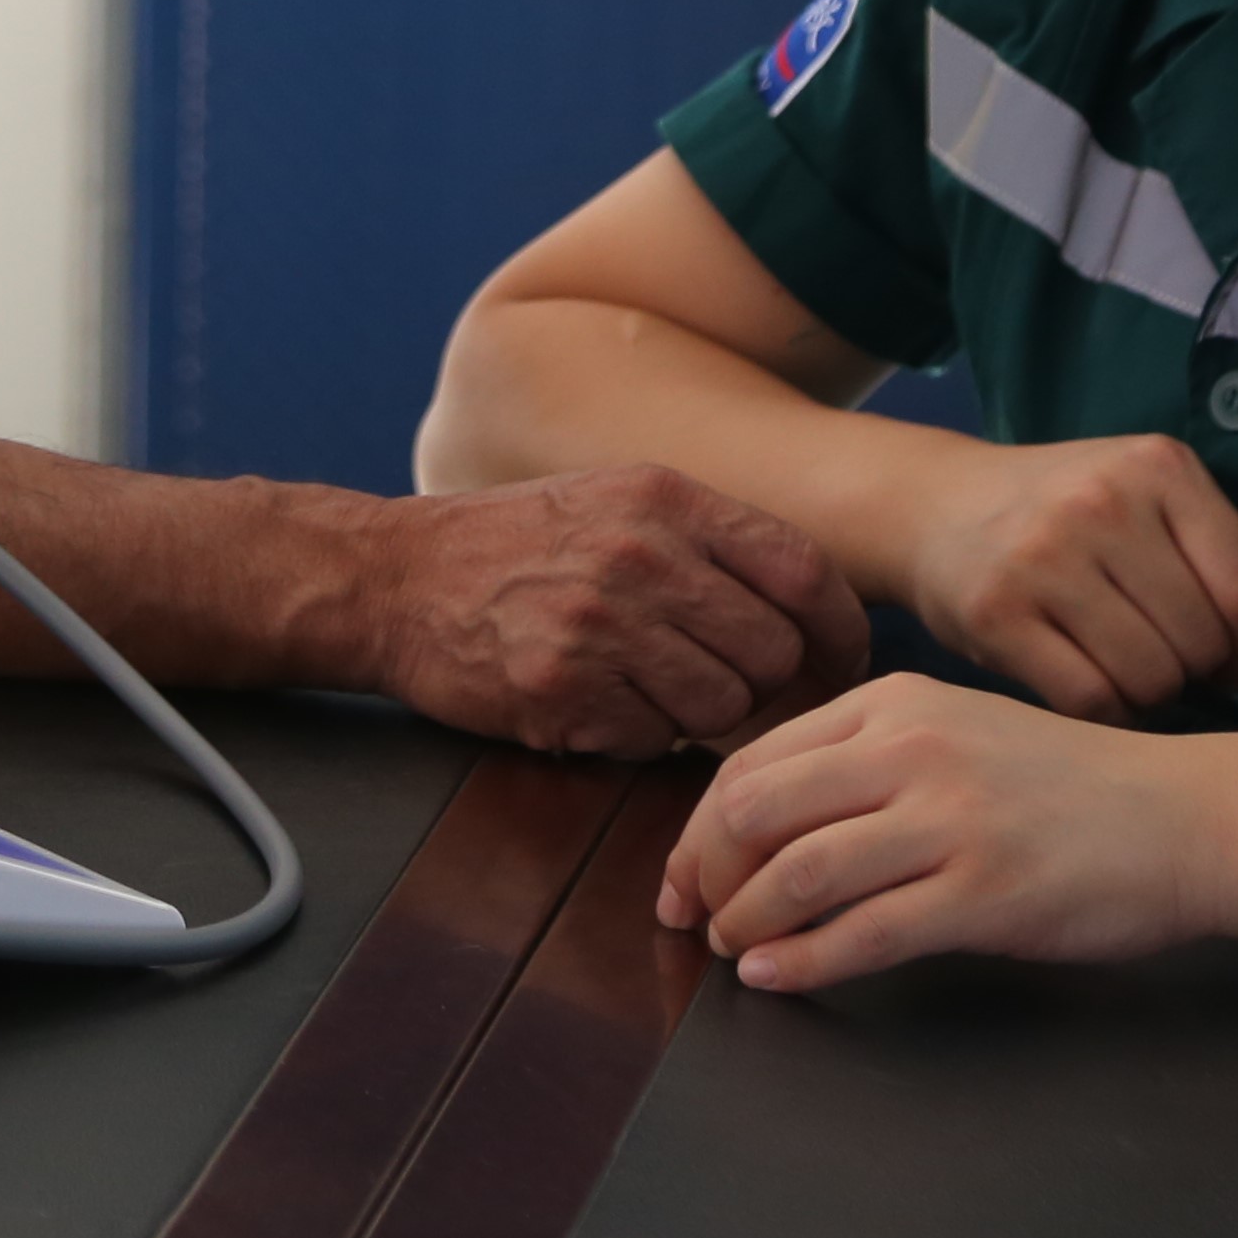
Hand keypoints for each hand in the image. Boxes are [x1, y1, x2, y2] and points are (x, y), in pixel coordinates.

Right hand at [356, 464, 868, 754]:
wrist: (393, 577)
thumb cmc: (517, 545)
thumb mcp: (618, 501)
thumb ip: (708, 542)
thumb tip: (810, 612)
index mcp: (666, 498)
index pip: (804, 569)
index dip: (840, 630)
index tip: (843, 662)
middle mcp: (640, 553)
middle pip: (773, 651)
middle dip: (769, 688)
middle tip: (738, 694)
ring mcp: (599, 622)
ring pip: (722, 707)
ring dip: (704, 718)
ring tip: (654, 691)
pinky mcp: (560, 686)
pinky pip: (653, 739)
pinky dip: (640, 735)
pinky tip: (601, 703)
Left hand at [658, 676, 1222, 989]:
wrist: (1189, 817)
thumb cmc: (1071, 786)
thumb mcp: (960, 732)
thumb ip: (872, 757)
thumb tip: (765, 817)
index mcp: (896, 700)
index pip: (756, 758)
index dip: (700, 826)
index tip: (682, 876)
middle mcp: (913, 747)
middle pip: (757, 808)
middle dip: (705, 872)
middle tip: (693, 919)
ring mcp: (951, 819)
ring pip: (799, 870)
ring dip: (746, 920)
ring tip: (732, 950)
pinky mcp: (985, 892)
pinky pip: (864, 932)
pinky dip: (802, 960)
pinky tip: (776, 976)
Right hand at [897, 431, 1237, 718]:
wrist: (934, 507)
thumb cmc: (1068, 518)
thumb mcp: (1159, 514)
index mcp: (1157, 467)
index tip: (1227, 652)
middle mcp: (1101, 501)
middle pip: (1201, 642)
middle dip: (1198, 672)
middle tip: (1170, 664)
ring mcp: (1042, 556)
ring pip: (1150, 678)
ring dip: (1150, 697)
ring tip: (1127, 672)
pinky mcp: (995, 612)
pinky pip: (1089, 701)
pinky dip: (1102, 713)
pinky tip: (1089, 687)